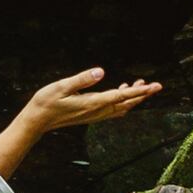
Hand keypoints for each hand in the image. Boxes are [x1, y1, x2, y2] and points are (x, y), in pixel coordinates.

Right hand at [0, 67, 163, 178]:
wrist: (37, 121)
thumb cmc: (46, 102)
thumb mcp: (62, 86)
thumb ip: (82, 79)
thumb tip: (100, 71)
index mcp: (92, 103)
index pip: (121, 96)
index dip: (139, 91)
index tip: (154, 86)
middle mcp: (96, 111)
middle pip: (126, 103)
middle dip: (142, 95)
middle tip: (155, 85)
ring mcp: (94, 115)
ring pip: (121, 108)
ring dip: (133, 98)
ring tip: (141, 85)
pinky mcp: (90, 115)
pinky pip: (112, 110)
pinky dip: (122, 101)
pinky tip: (120, 92)